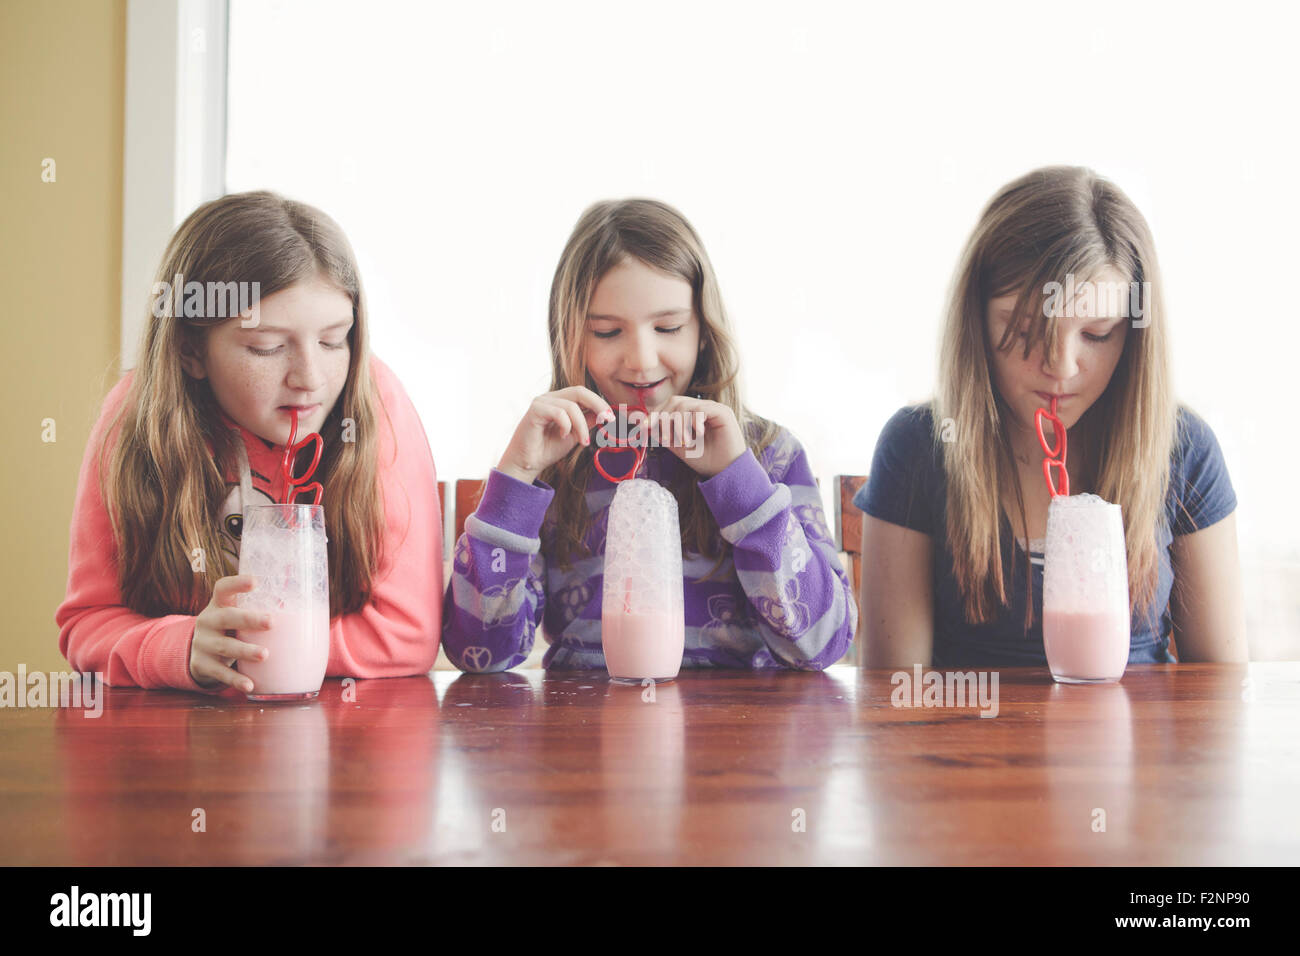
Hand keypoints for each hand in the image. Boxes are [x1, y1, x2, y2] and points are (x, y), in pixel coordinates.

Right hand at [189, 574, 269, 693]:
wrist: (197, 653)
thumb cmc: (230, 628)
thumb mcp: (236, 616)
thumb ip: (259, 610)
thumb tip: (311, 607)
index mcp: (219, 605)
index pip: (223, 588)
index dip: (237, 583)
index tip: (255, 581)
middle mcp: (208, 621)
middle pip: (226, 617)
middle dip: (249, 619)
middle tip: (271, 622)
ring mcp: (203, 643)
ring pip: (224, 646)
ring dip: (245, 651)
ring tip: (265, 654)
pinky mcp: (202, 665)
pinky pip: (220, 673)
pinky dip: (236, 680)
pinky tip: (250, 685)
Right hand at [498, 386, 614, 484]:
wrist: (527, 464)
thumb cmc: (547, 449)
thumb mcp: (574, 434)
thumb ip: (587, 422)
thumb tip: (605, 415)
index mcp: (559, 401)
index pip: (583, 394)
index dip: (599, 402)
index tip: (611, 417)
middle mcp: (550, 398)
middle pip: (579, 391)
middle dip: (598, 405)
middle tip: (608, 419)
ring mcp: (541, 402)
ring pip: (571, 406)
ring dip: (581, 426)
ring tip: (583, 442)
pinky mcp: (535, 410)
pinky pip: (559, 413)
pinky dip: (567, 426)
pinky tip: (563, 436)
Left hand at [646, 395, 746, 477]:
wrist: (727, 472)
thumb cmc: (706, 460)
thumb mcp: (679, 447)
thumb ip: (664, 434)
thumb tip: (646, 426)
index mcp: (691, 414)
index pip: (669, 406)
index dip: (655, 415)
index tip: (644, 428)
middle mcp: (701, 408)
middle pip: (675, 401)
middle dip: (664, 418)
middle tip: (665, 437)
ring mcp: (712, 408)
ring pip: (685, 405)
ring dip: (678, 424)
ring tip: (684, 442)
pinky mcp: (722, 412)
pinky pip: (700, 409)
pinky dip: (694, 422)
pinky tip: (699, 435)